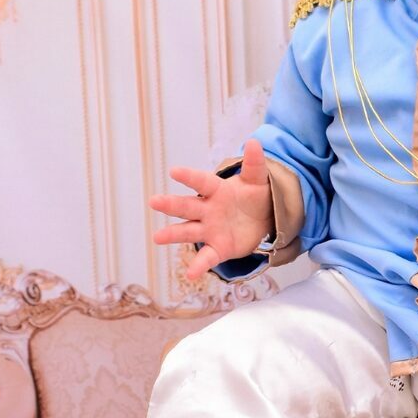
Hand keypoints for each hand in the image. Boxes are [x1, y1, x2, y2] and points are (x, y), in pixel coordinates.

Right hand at [149, 138, 273, 279]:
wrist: (264, 220)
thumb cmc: (254, 197)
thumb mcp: (258, 180)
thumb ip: (254, 163)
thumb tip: (254, 141)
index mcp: (217, 190)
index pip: (202, 182)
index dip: (189, 177)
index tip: (174, 171)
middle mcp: (208, 210)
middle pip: (187, 207)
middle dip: (171, 204)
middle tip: (154, 201)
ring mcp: (210, 229)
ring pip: (188, 232)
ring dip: (173, 234)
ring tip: (157, 237)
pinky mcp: (218, 248)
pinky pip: (207, 257)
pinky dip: (198, 266)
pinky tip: (190, 275)